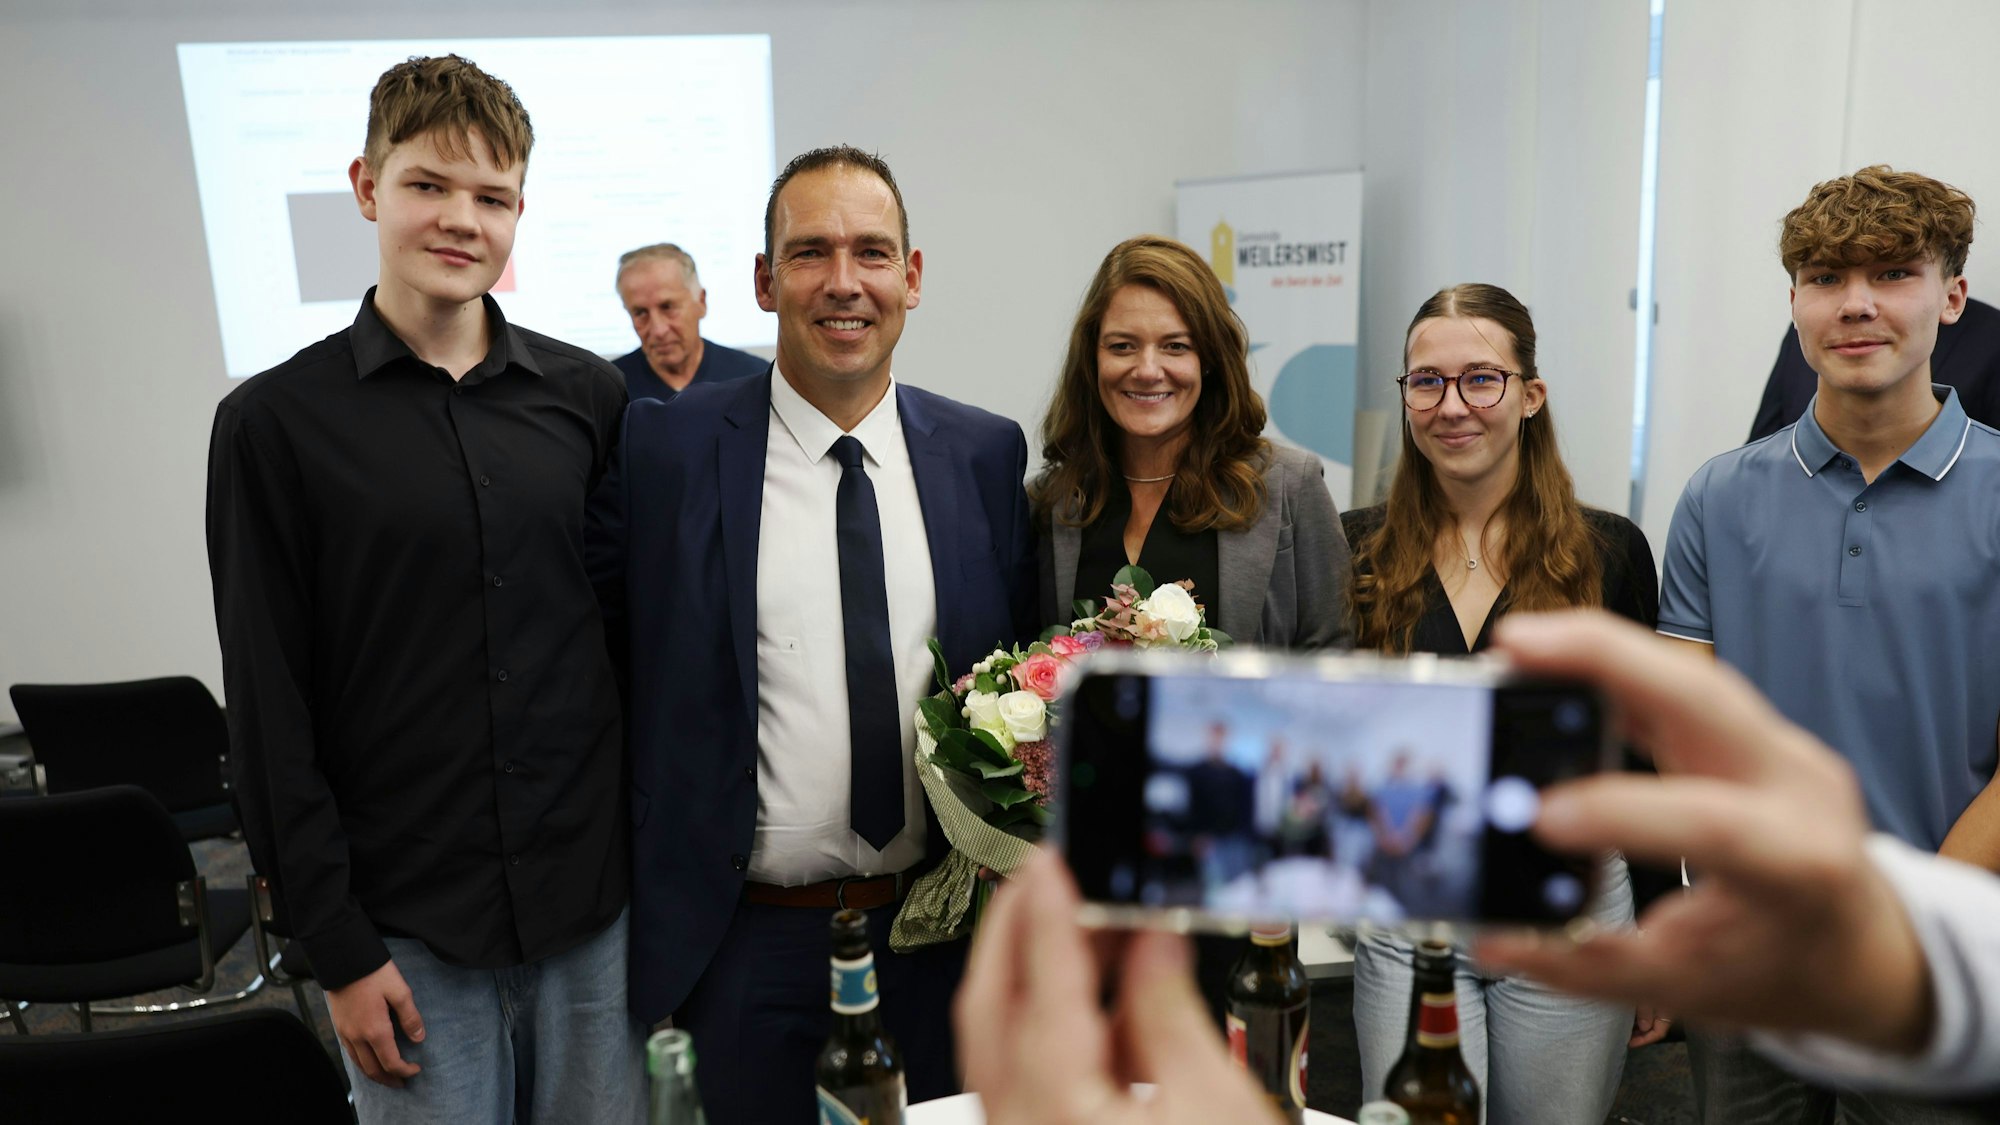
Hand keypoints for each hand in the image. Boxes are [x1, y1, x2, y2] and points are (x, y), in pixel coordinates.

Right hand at [326, 959, 425, 1087]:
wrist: (343, 960)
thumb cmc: (374, 972)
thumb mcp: (400, 990)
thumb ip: (410, 1017)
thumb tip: (419, 1038)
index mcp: (375, 1030)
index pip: (391, 1062)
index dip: (405, 1071)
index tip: (416, 1070)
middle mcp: (358, 1037)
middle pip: (373, 1069)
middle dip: (389, 1079)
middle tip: (402, 1083)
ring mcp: (346, 1033)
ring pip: (359, 1065)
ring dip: (375, 1075)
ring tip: (388, 1077)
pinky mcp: (340, 1027)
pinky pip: (351, 1054)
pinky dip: (362, 1064)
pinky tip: (370, 1061)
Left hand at [957, 851, 1279, 1124]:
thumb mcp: (1217, 1100)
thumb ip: (1167, 1009)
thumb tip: (1149, 940)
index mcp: (1058, 1107)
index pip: (1038, 982)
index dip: (1045, 909)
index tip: (1053, 857)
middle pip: (987, 1008)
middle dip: (1010, 931)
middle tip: (1042, 870)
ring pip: (994, 1042)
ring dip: (1021, 973)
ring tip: (1067, 918)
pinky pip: (1016, 1077)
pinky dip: (1039, 1024)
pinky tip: (1083, 995)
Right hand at [1472, 611, 1932, 1056]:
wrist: (1859, 951)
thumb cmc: (1780, 971)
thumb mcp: (1687, 988)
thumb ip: (1587, 966)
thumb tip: (1495, 939)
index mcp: (1797, 864)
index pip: (1710, 821)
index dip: (1619, 812)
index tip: (1539, 818)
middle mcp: (1800, 787)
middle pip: (1705, 697)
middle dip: (1605, 661)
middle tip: (1515, 647)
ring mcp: (1783, 747)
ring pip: (1691, 675)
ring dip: (1602, 650)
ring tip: (1520, 644)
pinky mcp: (1757, 731)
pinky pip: (1685, 683)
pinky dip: (1619, 665)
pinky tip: (1558, 655)